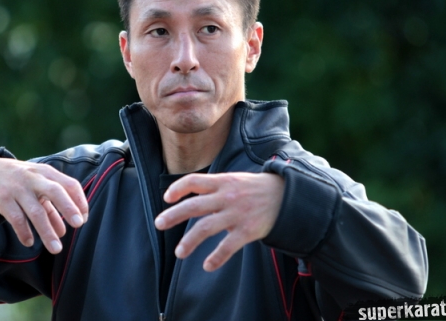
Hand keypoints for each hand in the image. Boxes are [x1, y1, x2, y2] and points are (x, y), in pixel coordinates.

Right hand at [0, 157, 88, 254]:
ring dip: (47, 231)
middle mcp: (34, 178)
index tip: (83, 219)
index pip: (70, 184)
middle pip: (55, 191)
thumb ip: (51, 206)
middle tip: (78, 225)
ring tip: (56, 249)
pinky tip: (30, 242)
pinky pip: (16, 218)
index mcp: (46, 173)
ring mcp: (17, 189)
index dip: (79, 201)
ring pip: (35, 211)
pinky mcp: (2, 199)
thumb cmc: (18, 181)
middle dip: (68, 208)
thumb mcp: (36, 186)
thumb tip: (63, 231)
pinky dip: (24, 232)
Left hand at [154, 172, 283, 271]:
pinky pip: (227, 247)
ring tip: (179, 252)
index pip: (194, 181)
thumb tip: (189, 195)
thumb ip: (213, 187)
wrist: (286, 196)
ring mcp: (237, 214)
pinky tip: (207, 265)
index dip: (178, 188)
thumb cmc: (254, 189)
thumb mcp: (233, 179)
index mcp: (222, 182)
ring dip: (189, 241)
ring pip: (206, 228)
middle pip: (194, 206)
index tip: (166, 198)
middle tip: (159, 224)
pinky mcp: (248, 231)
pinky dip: (216, 258)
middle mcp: (227, 197)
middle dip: (173, 215)